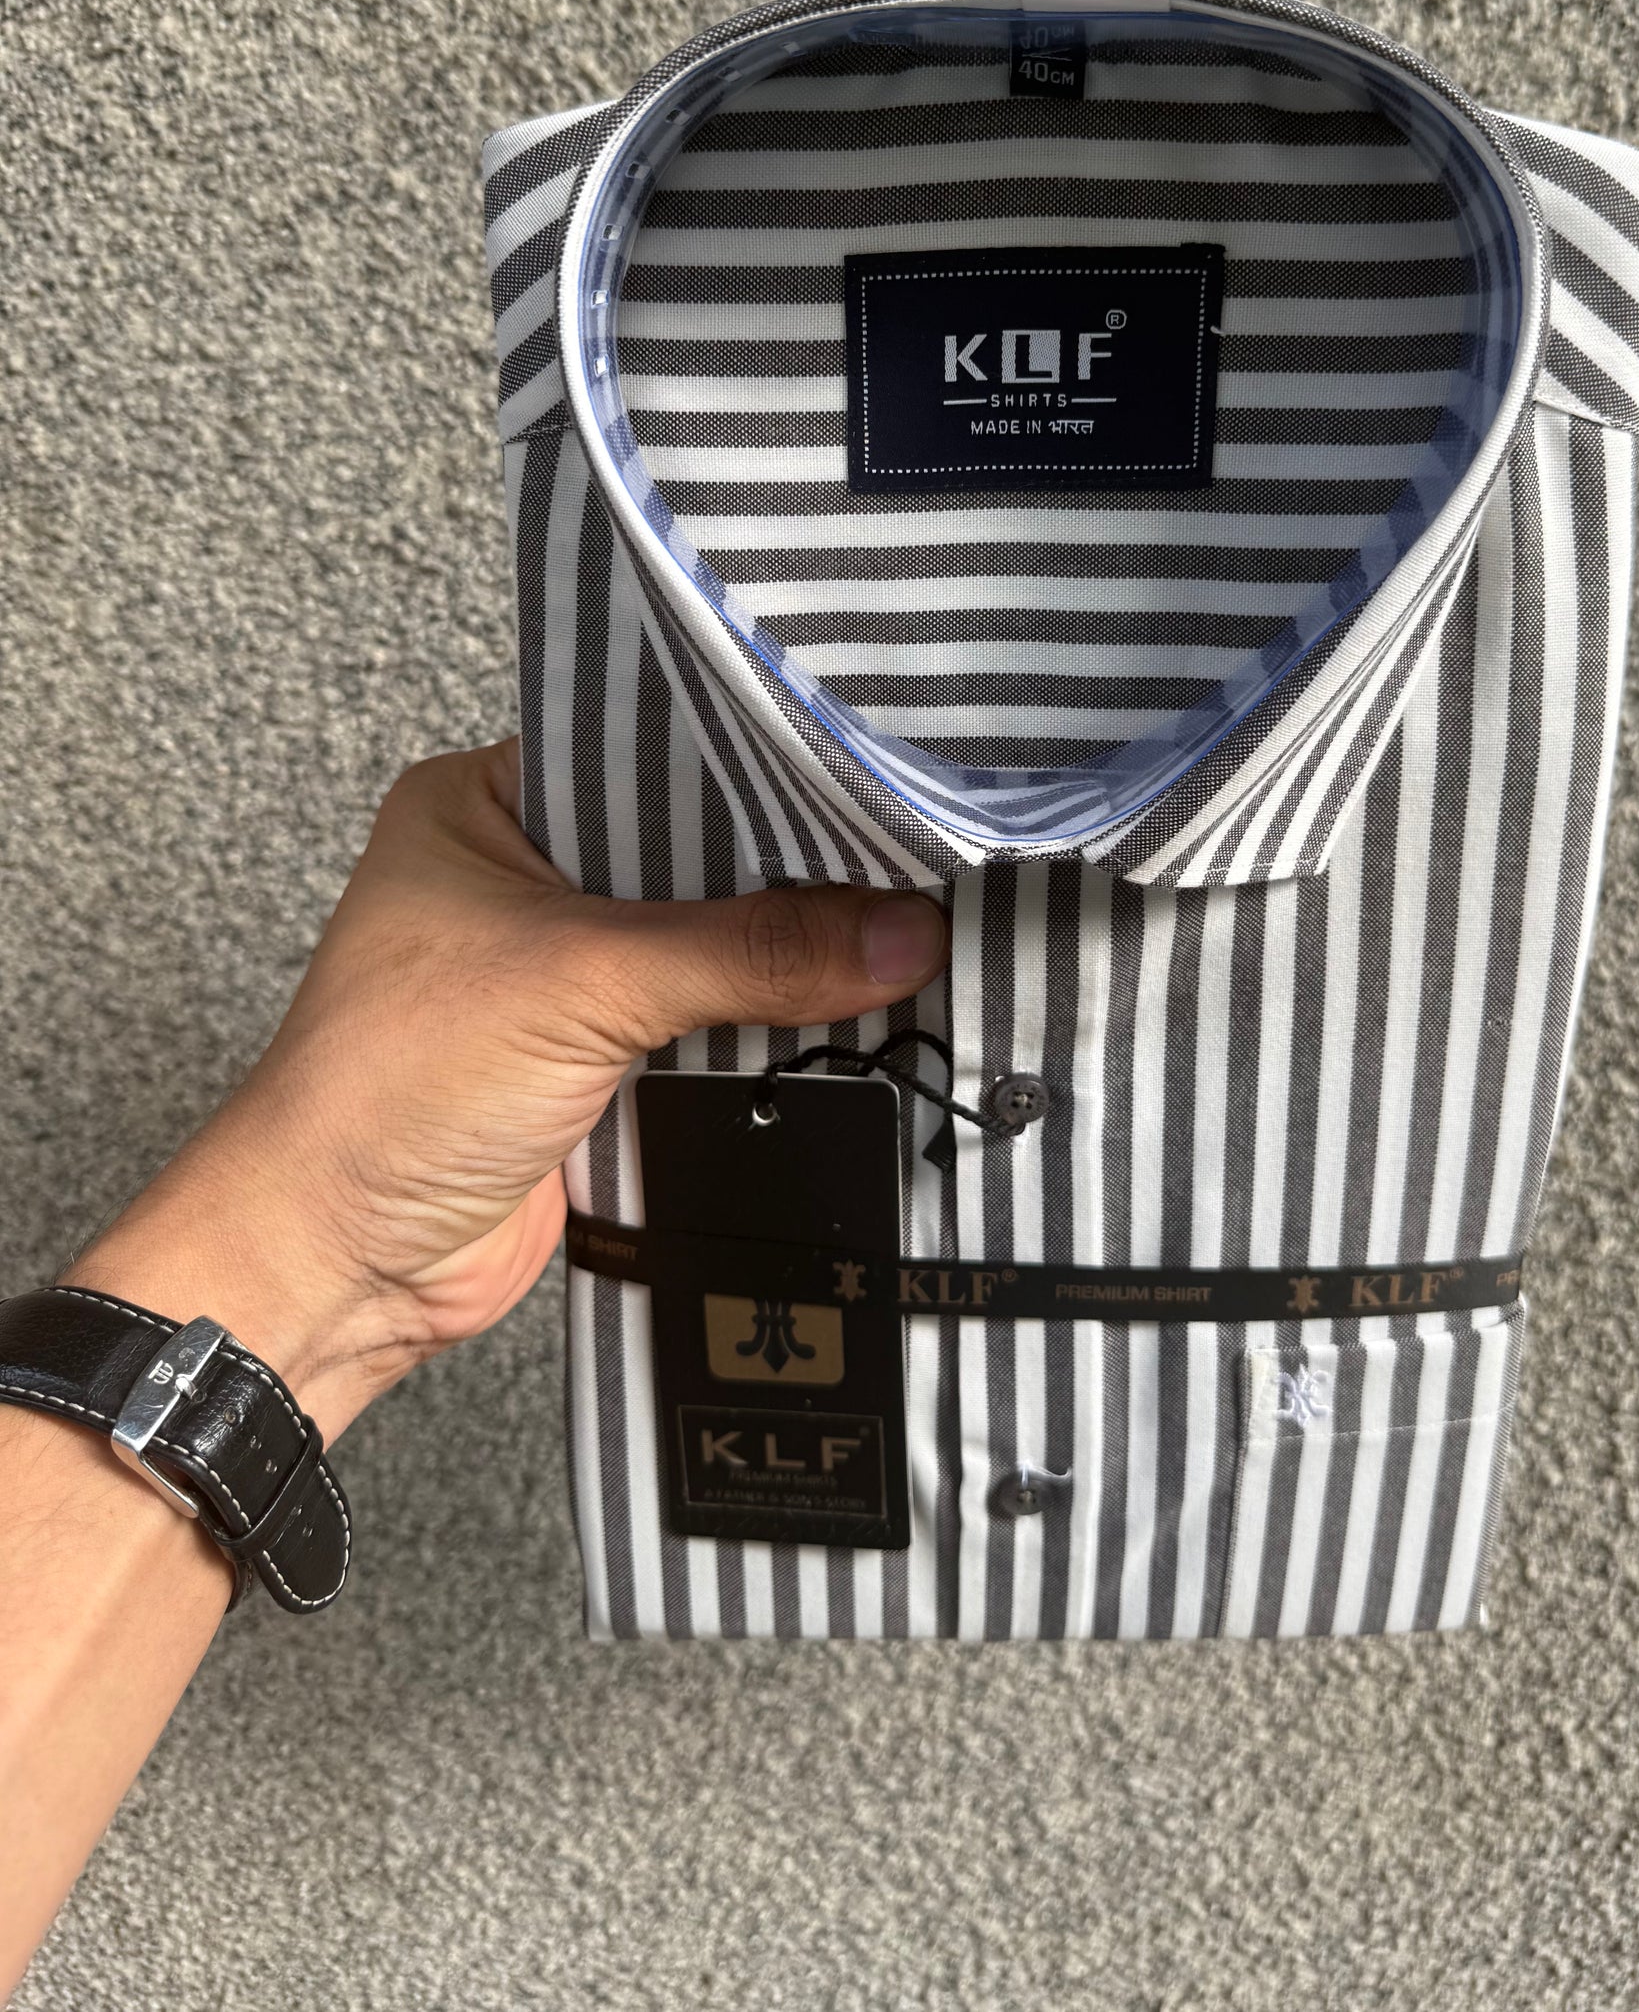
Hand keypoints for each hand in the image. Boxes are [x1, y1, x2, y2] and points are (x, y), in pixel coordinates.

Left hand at [68, 740, 949, 1442]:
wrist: (336, 1266)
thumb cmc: (388, 1089)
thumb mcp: (587, 983)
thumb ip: (753, 951)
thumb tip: (903, 931)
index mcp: (488, 804)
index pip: (656, 754)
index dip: (763, 767)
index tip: (877, 773)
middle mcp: (527, 878)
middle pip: (698, 855)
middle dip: (796, 870)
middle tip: (920, 858)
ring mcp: (564, 976)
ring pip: (714, 946)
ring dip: (793, 959)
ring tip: (919, 932)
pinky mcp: (600, 1064)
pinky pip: (713, 1028)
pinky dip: (775, 1031)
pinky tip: (864, 1013)